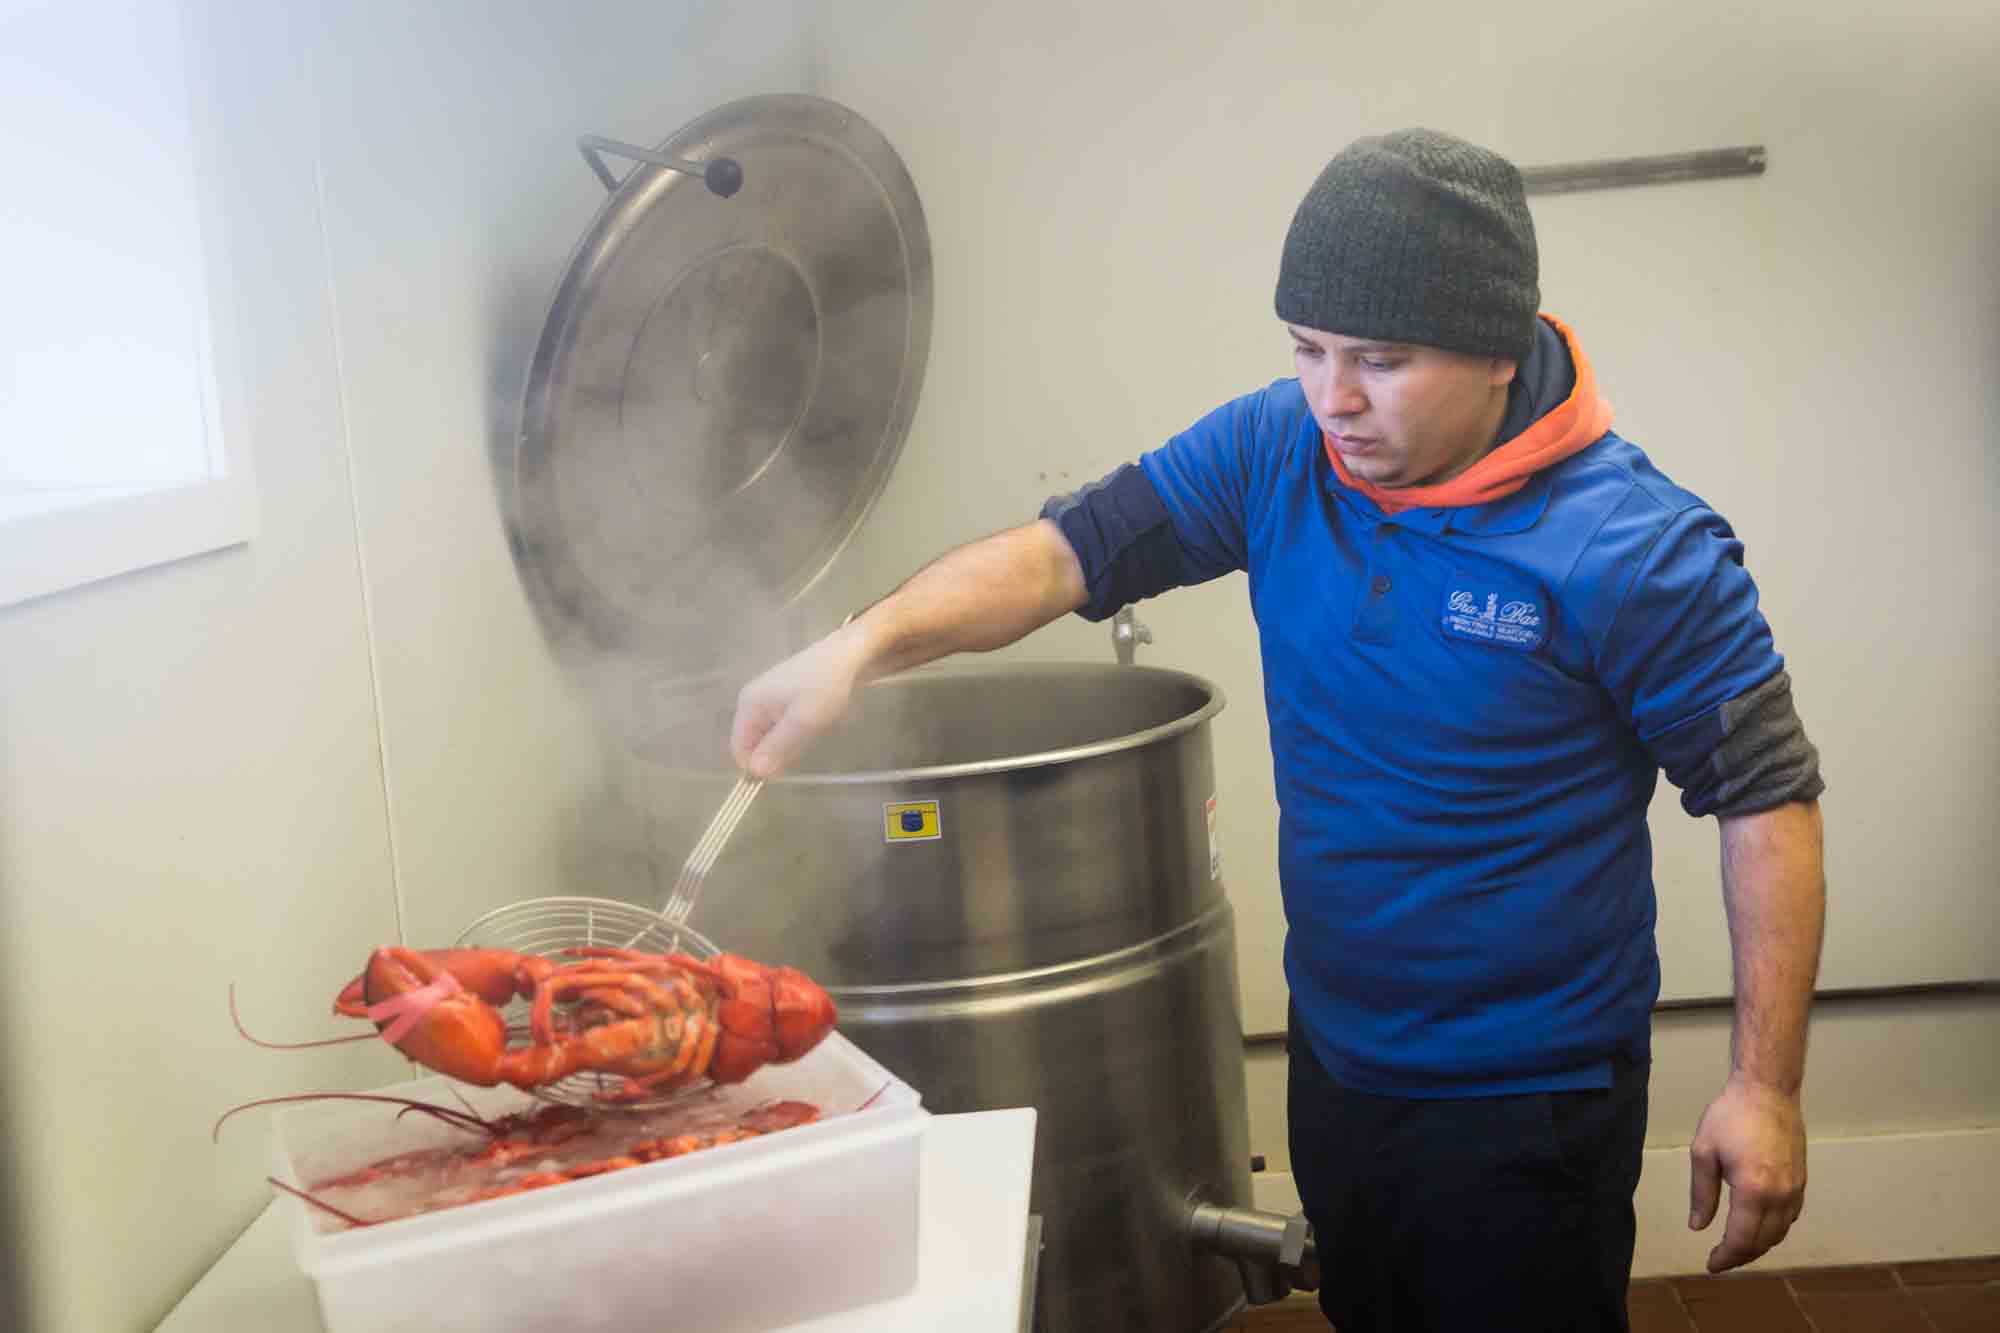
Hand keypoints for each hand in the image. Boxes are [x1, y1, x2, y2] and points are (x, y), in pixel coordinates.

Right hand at [730, 625, 871, 778]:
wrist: (849, 654)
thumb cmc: (825, 686)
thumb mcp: (803, 721)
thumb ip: (777, 747)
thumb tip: (754, 773)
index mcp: (749, 704)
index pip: (740, 749)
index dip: (758, 765)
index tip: (785, 769)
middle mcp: (752, 700)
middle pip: (755, 743)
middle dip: (778, 751)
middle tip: (806, 741)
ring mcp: (768, 698)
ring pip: (772, 736)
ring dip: (791, 741)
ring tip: (813, 728)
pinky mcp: (784, 697)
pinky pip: (783, 725)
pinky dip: (798, 731)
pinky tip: (815, 722)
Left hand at [1687, 1074, 1807, 1272]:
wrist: (1768, 1091)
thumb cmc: (1731, 1117)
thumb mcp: (1704, 1152)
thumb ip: (1702, 1193)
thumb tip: (1697, 1226)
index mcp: (1753, 1190)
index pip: (1741, 1239)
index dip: (1726, 1257)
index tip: (1711, 1265)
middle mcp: (1780, 1196)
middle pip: (1763, 1241)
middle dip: (1741, 1256)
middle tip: (1720, 1259)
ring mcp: (1795, 1189)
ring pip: (1780, 1232)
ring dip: (1759, 1245)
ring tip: (1736, 1248)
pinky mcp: (1802, 1181)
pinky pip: (1790, 1217)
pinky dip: (1774, 1230)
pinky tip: (1759, 1227)